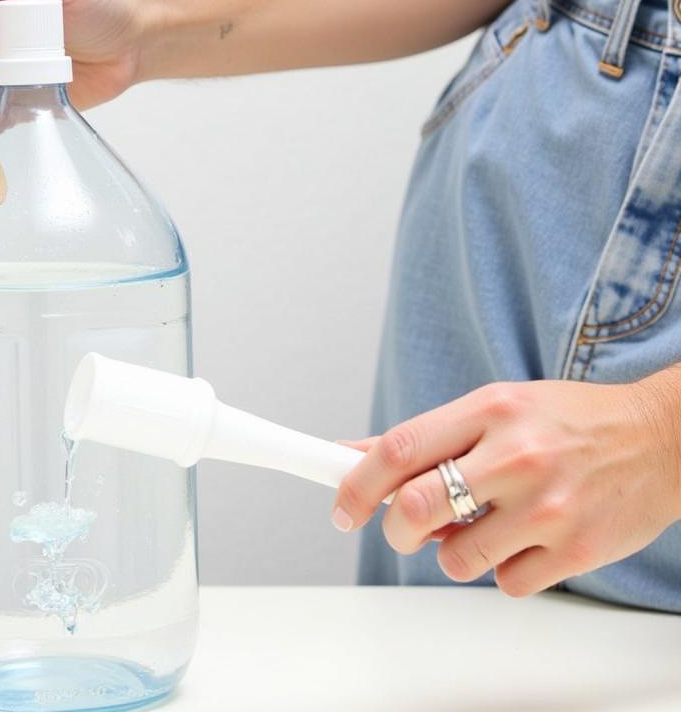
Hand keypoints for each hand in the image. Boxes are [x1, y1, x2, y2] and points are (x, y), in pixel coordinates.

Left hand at [333, 370, 680, 596]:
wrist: (663, 440)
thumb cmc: (568, 421)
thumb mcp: (494, 407)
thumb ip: (426, 436)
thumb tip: (350, 453)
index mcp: (489, 410)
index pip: (400, 449)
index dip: (356, 483)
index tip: (341, 506)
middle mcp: (517, 455)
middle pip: (416, 509)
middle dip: (394, 529)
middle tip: (402, 528)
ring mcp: (549, 506)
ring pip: (455, 558)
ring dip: (452, 551)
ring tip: (483, 524)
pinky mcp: (578, 551)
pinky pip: (505, 583)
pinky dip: (503, 569)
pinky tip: (527, 539)